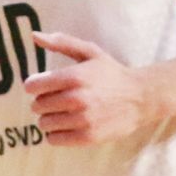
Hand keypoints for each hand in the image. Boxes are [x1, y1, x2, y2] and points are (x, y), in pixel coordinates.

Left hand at [25, 32, 161, 146]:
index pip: (33, 86)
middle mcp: (77, 98)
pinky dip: (56, 134)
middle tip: (56, 100)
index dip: (34, 86)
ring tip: (63, 114)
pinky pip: (54, 139)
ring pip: (44, 124)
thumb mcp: (90, 52)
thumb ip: (62, 43)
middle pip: (37, 106)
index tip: (42, 87)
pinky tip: (67, 126)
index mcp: (75, 76)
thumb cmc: (112, 73)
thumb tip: (34, 36)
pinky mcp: (88, 136)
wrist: (141, 97)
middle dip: (43, 103)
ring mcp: (83, 119)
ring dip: (49, 119)